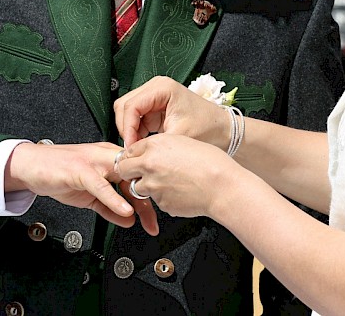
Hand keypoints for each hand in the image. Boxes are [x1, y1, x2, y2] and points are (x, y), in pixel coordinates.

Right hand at [6, 142, 157, 234]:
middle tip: (156, 223)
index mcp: (112, 159)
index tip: (158, 215)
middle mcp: (107, 156)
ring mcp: (94, 161)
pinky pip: (101, 185)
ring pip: (123, 178)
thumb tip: (129, 220)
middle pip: (136, 176)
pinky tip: (124, 211)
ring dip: (137, 200)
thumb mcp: (90, 195)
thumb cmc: (60, 173)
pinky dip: (114, 199)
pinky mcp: (80, 169)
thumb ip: (110, 207)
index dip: (150, 195)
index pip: (138, 176)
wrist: (31, 164)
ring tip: (147, 219)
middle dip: (150, 199)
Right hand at [113, 76, 229, 148]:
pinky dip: (136, 131)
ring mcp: (154, 96)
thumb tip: (132, 152)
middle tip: (132, 148)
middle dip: (126, 128)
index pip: (131, 105)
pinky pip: (136, 118)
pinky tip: (143, 144)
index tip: (130, 147)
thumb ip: (152, 143)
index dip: (127, 128)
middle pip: (124, 105)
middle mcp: (156, 87)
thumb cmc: (208, 128)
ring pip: (127, 111)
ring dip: (130, 130)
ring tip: (138, 148)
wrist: (224, 130)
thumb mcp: (179, 136)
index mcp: (162, 87)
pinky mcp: (155, 107)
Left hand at [117, 134, 235, 218]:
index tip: (136, 159)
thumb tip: (151, 152)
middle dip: (129, 172)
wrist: (222, 186)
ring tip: (168, 183)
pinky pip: (156, 200)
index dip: (133, 156)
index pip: (129, 150)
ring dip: (146, 186)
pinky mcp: (161, 203)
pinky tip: (179, 192)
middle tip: (140, 173)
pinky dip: (163, 198)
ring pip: (137, 187)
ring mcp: (153, 186)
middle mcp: (149, 164)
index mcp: (155, 145)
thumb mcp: (183, 141)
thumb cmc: (210, 162)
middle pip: (123, 169)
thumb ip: (161, 146)